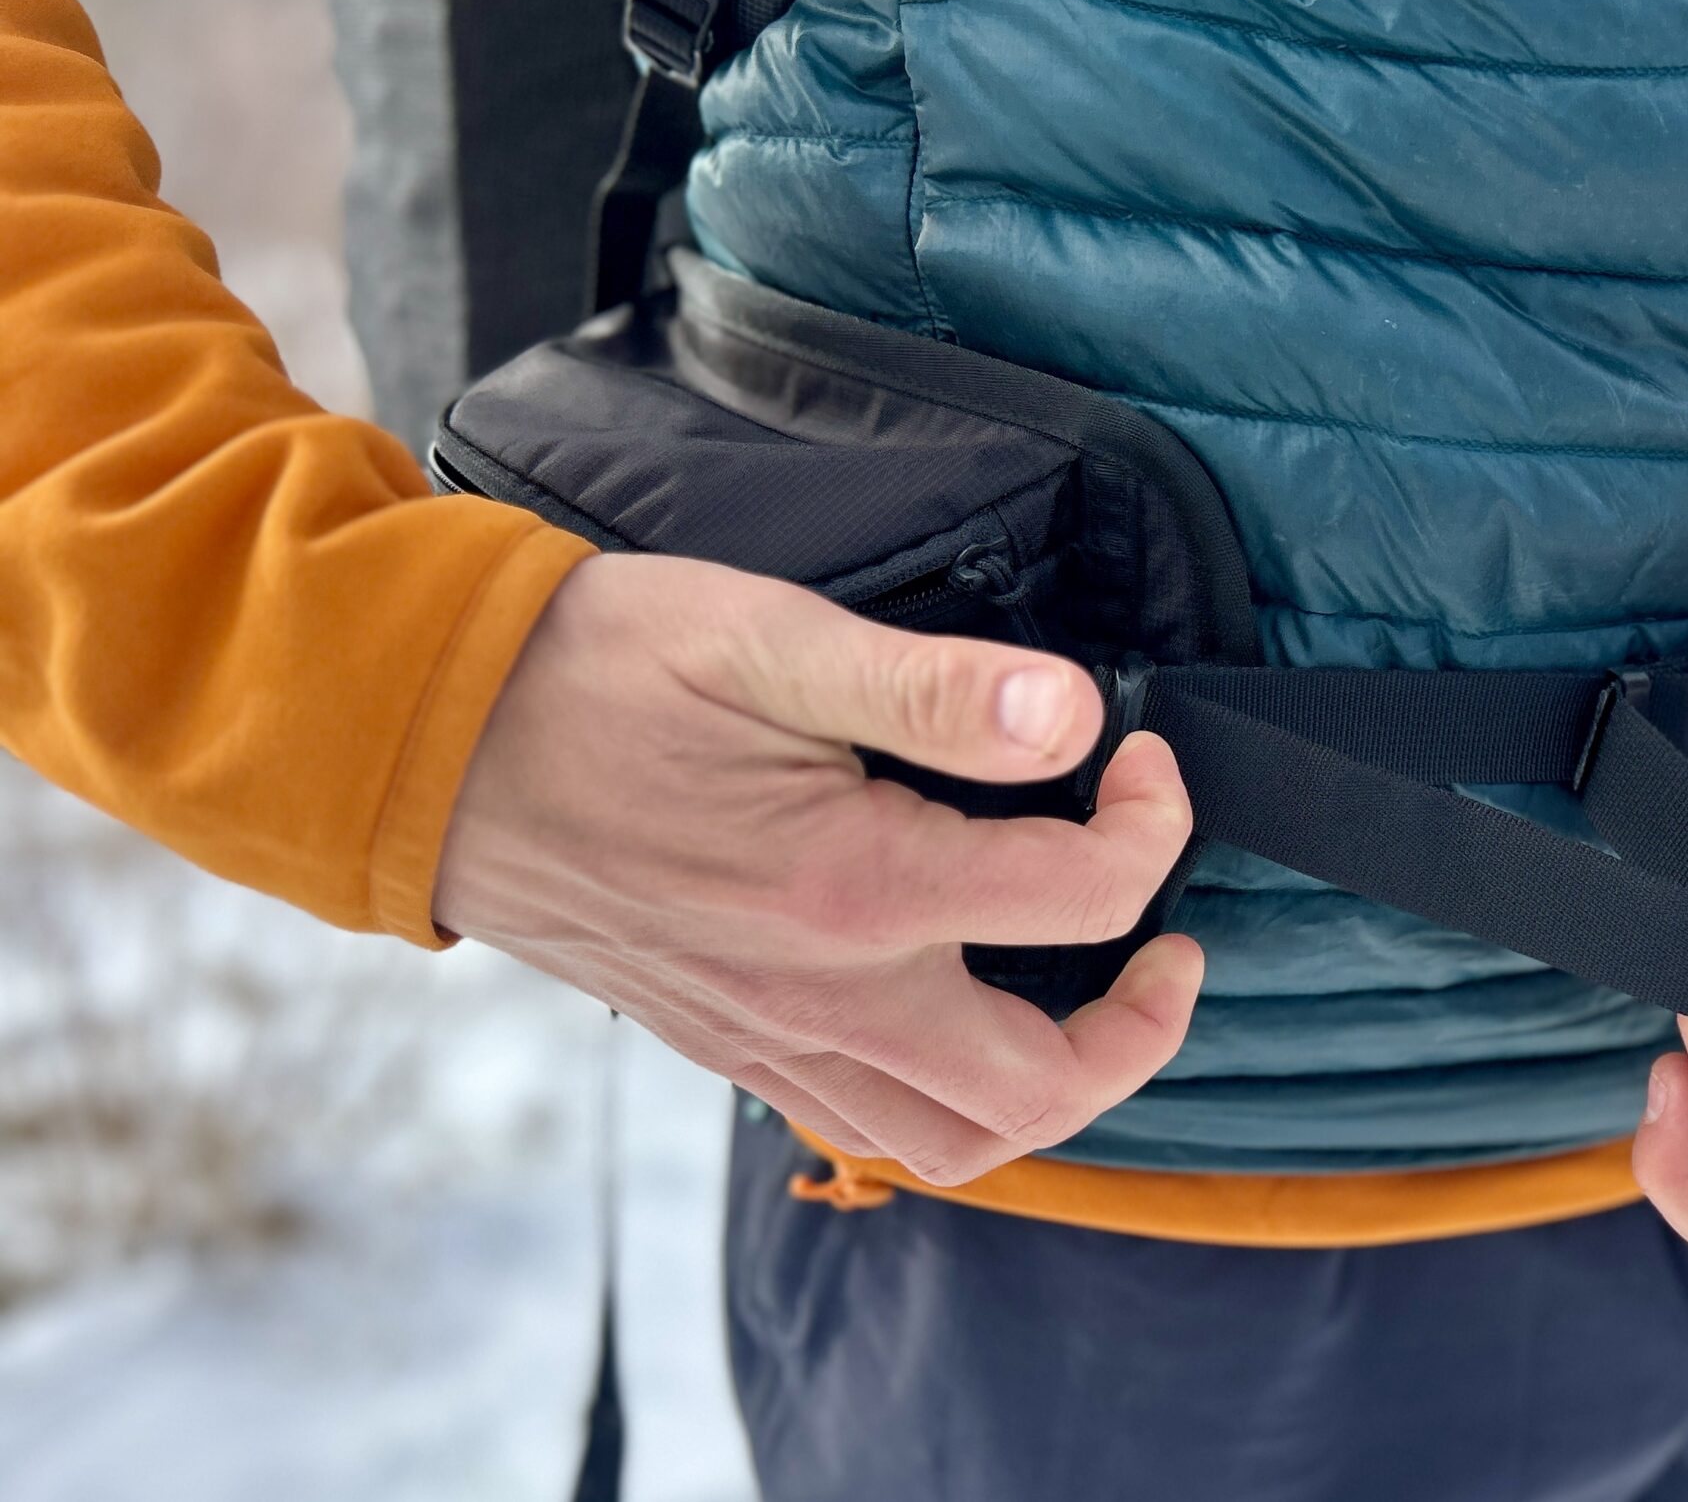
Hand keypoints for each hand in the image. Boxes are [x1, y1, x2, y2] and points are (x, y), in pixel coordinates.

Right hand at [432, 553, 1200, 1184]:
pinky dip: (951, 1096)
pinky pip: (867, 1123)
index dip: (1153, 825)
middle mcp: (821, 996)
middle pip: (1039, 1092)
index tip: (1144, 759)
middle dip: (1143, 1031)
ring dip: (1054, 1091)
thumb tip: (1079, 715)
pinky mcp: (728, 1045)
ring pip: (953, 1141)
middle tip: (1167, 943)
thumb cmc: (597, 672)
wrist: (427, 742)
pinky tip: (965, 1009)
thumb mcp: (771, 639)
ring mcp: (770, 1038)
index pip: (1084, 897)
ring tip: (1093, 1000)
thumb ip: (936, 688)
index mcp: (853, 889)